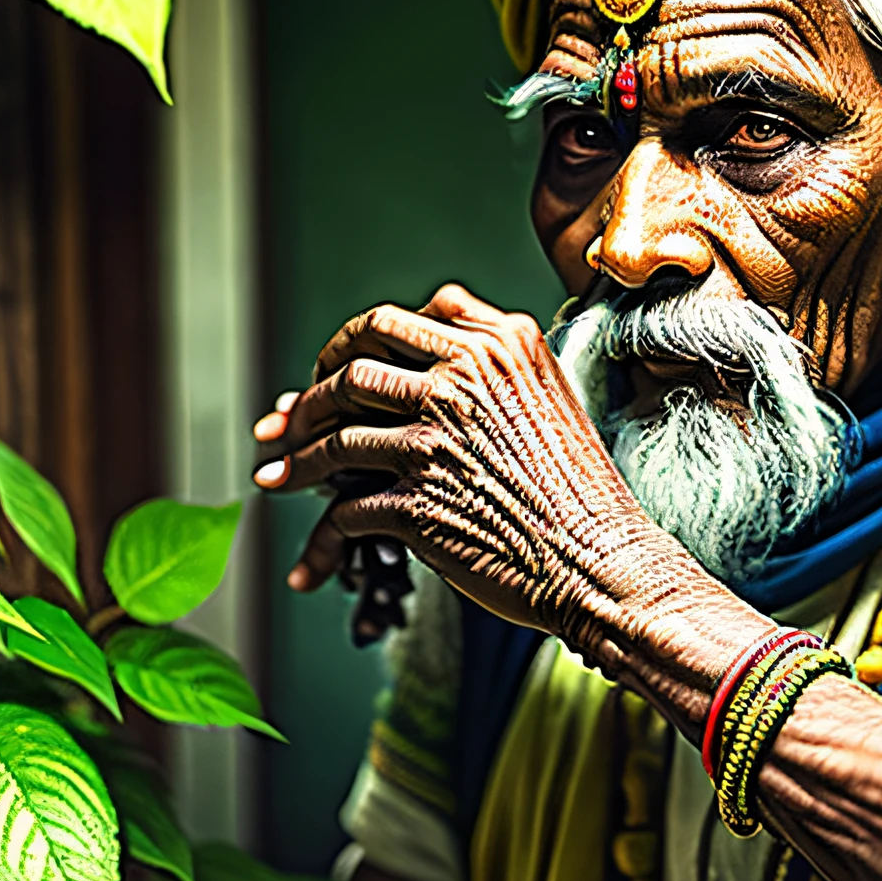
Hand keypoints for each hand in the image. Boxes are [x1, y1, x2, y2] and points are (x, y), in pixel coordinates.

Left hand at [251, 284, 664, 637]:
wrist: (602, 562)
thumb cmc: (579, 492)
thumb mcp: (549, 400)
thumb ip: (490, 372)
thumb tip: (409, 375)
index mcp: (500, 344)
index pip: (401, 318)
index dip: (355, 341)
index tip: (337, 365)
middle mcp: (464, 378)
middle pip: (354, 362)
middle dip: (311, 391)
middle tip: (292, 417)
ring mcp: (436, 438)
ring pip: (336, 433)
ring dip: (297, 457)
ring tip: (278, 472)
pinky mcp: (416, 500)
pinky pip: (345, 508)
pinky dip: (321, 534)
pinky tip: (311, 551)